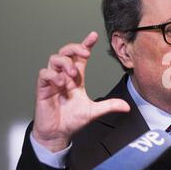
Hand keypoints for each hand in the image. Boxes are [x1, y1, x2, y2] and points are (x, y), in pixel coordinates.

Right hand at [32, 32, 129, 151]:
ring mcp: (53, 81)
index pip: (80, 57)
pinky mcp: (43, 88)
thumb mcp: (94, 112)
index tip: (93, 35)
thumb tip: (127, 107)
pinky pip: (44, 74)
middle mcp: (64, 76)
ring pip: (54, 59)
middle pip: (66, 52)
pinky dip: (53, 75)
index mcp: (77, 78)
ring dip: (65, 63)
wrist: (58, 134)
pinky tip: (61, 83)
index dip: (86, 44)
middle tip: (85, 53)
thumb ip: (110, 106)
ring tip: (72, 74)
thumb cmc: (73, 120)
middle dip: (75, 48)